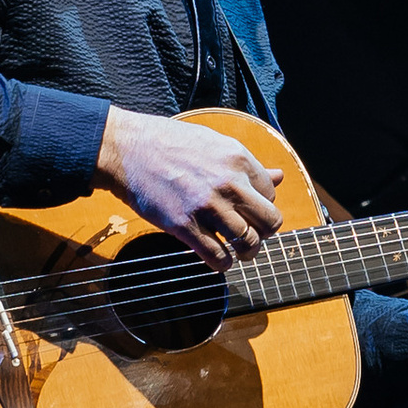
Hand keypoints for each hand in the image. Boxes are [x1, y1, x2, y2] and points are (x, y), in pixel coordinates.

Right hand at [97, 109, 282, 267]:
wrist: (128, 148)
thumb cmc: (170, 143)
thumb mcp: (215, 144)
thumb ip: (248, 164)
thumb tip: (279, 177)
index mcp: (238, 159)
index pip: (270, 194)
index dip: (262, 206)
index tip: (249, 211)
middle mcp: (229, 183)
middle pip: (270, 222)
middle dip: (264, 233)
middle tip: (251, 235)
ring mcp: (207, 206)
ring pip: (248, 242)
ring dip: (246, 252)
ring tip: (237, 251)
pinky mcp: (184, 225)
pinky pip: (217, 257)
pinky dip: (222, 264)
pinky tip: (218, 259)